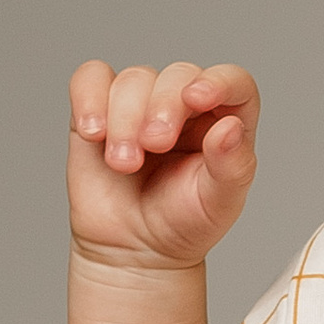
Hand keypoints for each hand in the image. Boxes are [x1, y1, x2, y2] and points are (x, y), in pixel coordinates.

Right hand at [67, 57, 258, 271]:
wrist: (133, 249)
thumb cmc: (183, 223)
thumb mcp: (218, 203)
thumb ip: (231, 165)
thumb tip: (230, 127)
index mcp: (225, 119)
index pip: (234, 81)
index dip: (218, 80)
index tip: (196, 98)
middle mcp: (185, 103)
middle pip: (178, 74)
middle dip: (163, 105)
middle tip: (154, 145)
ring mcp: (141, 102)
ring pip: (133, 78)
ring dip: (125, 118)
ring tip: (123, 163)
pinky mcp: (99, 107)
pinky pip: (90, 78)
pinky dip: (88, 98)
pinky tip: (93, 132)